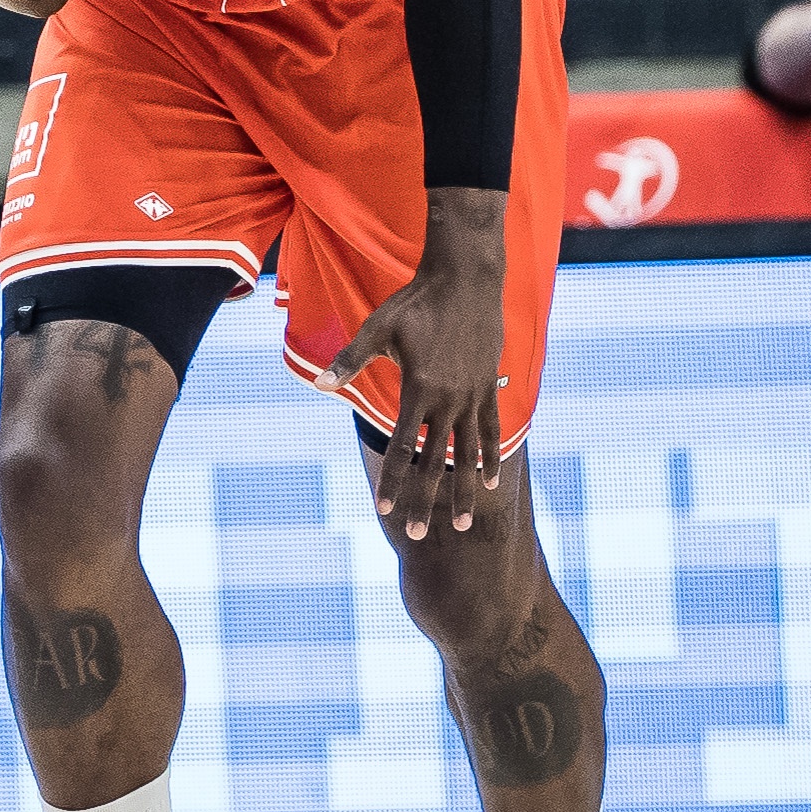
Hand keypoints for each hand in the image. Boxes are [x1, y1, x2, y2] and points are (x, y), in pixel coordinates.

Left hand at [317, 188, 506, 539]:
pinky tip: (488, 482)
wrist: (467, 277)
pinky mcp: (488, 388)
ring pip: (468, 455)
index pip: (401, 447)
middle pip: (434, 462)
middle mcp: (448, 399)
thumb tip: (318, 385)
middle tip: (416, 534)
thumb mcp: (377, 328)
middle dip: (424, 500)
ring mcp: (472, 395)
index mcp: (418, 390)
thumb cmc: (416, 300)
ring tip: (462, 526)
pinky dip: (489, 458)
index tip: (384, 509)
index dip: (392, 481)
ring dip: (464, 493)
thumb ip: (350, 360)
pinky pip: (491, 431)